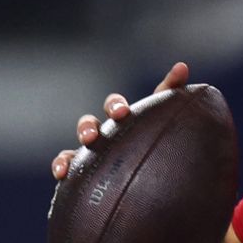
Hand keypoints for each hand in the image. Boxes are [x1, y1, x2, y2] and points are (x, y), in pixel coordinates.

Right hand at [50, 62, 189, 179]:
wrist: (155, 176)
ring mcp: (91, 149)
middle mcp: (105, 132)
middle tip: (94, 137)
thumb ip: (174, 92)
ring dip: (80, 138)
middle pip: (92, 122)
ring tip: (87, 143)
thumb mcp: (170, 118)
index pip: (116, 106)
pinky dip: (61, 164)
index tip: (122, 114)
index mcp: (125, 121)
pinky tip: (62, 173)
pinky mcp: (81, 169)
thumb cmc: (162, 144)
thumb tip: (182, 65)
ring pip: (78, 140)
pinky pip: (66, 162)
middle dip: (90, 126)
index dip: (116, 106)